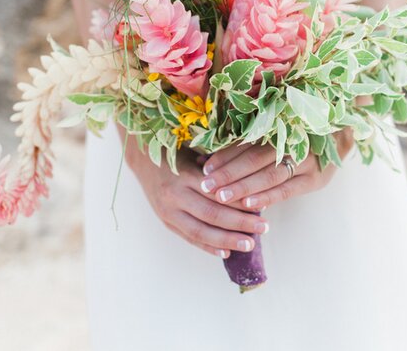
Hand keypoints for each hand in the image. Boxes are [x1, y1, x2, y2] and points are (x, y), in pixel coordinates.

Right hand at [121, 128, 268, 258]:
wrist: (142, 160)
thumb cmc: (178, 152)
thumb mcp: (197, 153)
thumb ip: (218, 168)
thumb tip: (250, 184)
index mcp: (186, 174)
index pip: (219, 192)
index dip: (241, 202)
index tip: (264, 207)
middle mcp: (175, 194)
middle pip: (212, 214)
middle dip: (240, 223)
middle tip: (264, 228)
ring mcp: (168, 210)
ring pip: (201, 231)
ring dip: (227, 240)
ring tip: (249, 245)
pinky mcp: (165, 221)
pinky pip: (189, 237)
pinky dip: (208, 247)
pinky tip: (226, 253)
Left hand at [200, 129, 354, 208]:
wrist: (341, 135)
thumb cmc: (301, 133)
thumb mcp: (279, 130)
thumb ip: (251, 141)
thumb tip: (212, 156)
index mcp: (280, 127)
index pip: (247, 143)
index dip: (225, 155)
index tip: (205, 166)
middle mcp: (293, 142)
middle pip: (255, 159)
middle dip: (229, 172)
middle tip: (206, 184)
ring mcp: (306, 161)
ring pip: (270, 175)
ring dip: (243, 186)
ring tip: (222, 196)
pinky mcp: (315, 180)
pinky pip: (287, 190)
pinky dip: (267, 197)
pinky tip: (249, 204)